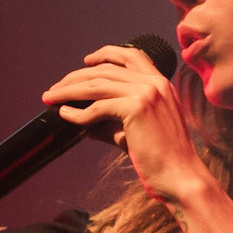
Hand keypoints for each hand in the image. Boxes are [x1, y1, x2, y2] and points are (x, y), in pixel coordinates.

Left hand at [42, 44, 211, 208]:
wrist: (182, 178)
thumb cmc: (163, 160)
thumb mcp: (136, 132)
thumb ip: (112, 122)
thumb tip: (84, 122)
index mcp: (162, 83)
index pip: (132, 56)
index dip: (106, 54)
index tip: (86, 61)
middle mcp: (156, 83)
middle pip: (107, 69)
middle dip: (76, 77)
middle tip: (56, 88)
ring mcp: (148, 93)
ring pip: (98, 84)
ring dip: (70, 90)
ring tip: (51, 97)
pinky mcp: (137, 108)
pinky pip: (98, 107)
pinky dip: (78, 112)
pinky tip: (66, 115)